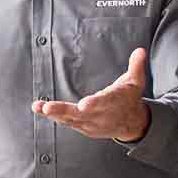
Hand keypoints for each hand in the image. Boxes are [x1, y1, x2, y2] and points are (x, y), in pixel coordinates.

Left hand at [31, 47, 152, 142]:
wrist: (131, 123)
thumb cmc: (129, 98)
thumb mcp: (136, 81)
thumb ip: (136, 66)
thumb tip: (140, 50)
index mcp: (114, 102)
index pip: (105, 102)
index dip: (94, 103)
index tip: (84, 104)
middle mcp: (100, 115)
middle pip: (80, 114)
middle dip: (63, 111)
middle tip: (47, 107)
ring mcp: (90, 123)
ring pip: (69, 119)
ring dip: (53, 113)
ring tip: (38, 106)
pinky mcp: (82, 127)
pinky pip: (66, 122)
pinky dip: (54, 116)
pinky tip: (40, 109)